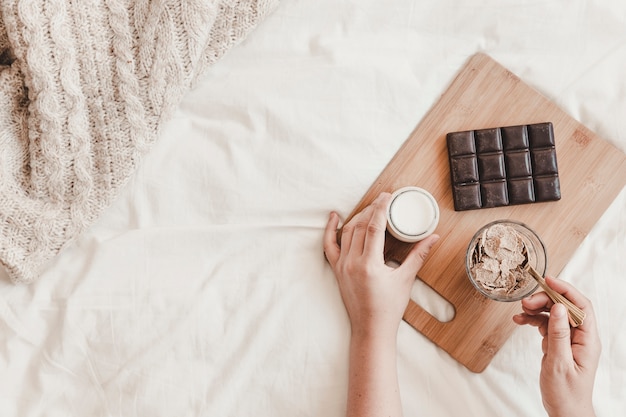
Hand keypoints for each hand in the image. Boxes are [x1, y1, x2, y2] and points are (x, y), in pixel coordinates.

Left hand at [323, 192, 439, 338]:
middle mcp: (352, 263)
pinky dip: (330, 230)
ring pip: (347, 232)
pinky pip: (330, 245)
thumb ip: (419, 255)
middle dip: (371, 209)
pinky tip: (335, 217)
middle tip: (383, 200)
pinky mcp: (337, 270)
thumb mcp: (406, 279)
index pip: (374, 227)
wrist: (370, 329)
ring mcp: (342, 266)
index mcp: (369, 264)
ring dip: (358, 217)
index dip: (381, 208)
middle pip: (360, 226)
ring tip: (370, 208)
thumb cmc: (389, 308)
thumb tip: (433, 237)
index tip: (387, 196)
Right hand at [513, 277, 600, 416]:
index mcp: (588, 340)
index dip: (566, 290)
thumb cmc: (566, 393)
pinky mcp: (558, 344)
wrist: (564, 412)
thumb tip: (560, 308)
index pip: (581, 306)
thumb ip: (559, 334)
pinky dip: (533, 320)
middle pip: (565, 307)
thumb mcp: (559, 363)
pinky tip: (520, 321)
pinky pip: (546, 325)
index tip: (548, 280)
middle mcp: (580, 337)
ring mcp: (569, 339)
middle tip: (526, 302)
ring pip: (554, 314)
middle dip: (546, 299)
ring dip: (537, 309)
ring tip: (521, 312)